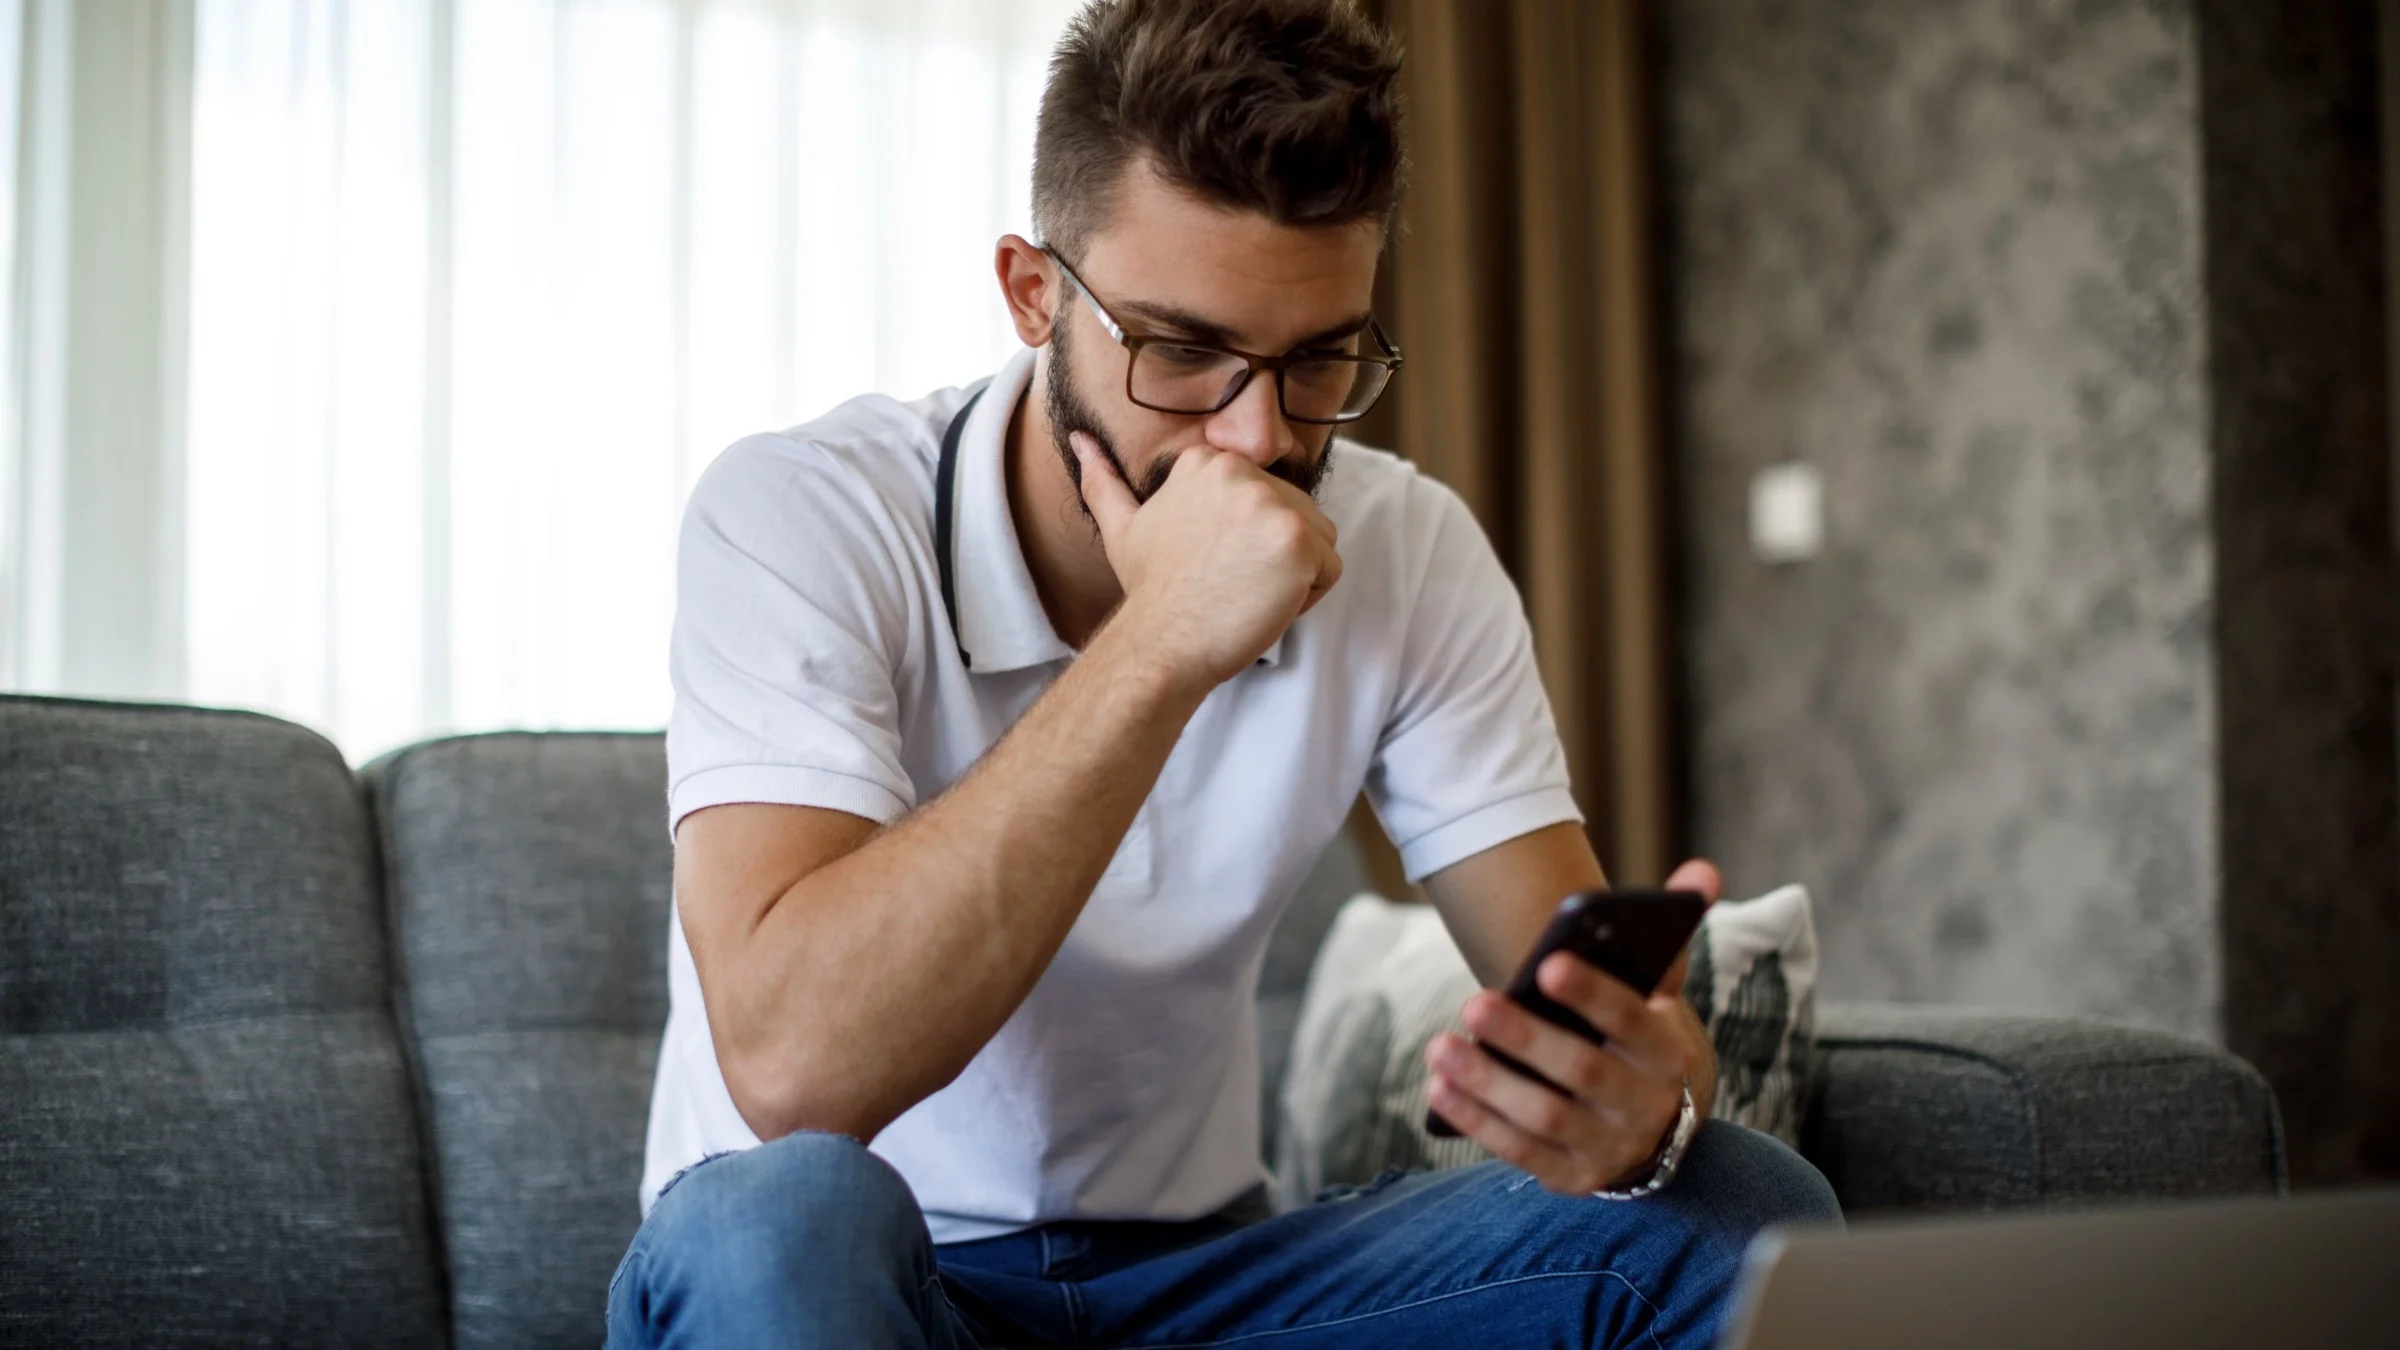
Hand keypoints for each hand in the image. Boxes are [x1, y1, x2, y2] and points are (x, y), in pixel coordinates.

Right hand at [1073, 432, 1341, 687]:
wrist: (1161, 642)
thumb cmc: (1150, 591)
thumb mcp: (1122, 526)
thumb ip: (1103, 480)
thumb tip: (1079, 440)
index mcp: (1210, 461)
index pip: (1267, 496)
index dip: (1246, 540)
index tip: (1212, 562)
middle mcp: (1244, 473)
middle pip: (1297, 514)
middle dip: (1272, 556)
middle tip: (1228, 584)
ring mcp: (1275, 505)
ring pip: (1318, 540)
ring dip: (1292, 575)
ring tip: (1245, 593)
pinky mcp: (1299, 542)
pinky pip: (1330, 570)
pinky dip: (1306, 598)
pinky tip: (1261, 605)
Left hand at [1424, 858, 1720, 1194]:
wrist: (1652, 1125)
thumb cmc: (1637, 1039)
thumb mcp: (1659, 994)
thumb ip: (1669, 935)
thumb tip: (1701, 869)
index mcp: (1668, 1052)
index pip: (1634, 1021)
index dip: (1593, 994)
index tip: (1547, 963)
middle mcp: (1645, 1106)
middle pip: (1583, 1071)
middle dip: (1526, 1038)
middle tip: (1475, 1000)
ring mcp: (1609, 1148)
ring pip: (1545, 1116)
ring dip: (1488, 1081)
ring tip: (1440, 1045)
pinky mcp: (1571, 1176)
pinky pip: (1520, 1151)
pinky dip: (1477, 1120)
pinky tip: (1440, 1087)